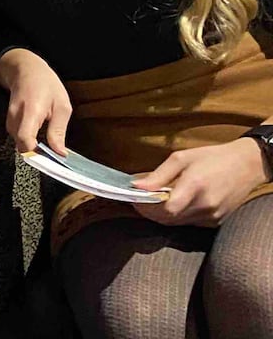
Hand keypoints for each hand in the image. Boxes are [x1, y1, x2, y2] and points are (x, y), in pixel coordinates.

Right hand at [0, 48, 71, 154]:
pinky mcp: (8, 118)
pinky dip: (27, 138)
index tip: (50, 159)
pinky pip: (16, 135)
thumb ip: (58, 131)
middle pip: (20, 144)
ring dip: (31, 145)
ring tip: (46, 143)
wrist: (26, 68)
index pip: (25, 139)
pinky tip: (37, 135)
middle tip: (52, 154)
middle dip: (36, 152)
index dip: (35, 154)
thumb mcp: (61, 106)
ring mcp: (9, 116)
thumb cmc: (46, 84)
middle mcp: (16, 115)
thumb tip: (60, 153)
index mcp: (31, 111)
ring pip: (17, 141)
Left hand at [131, 139, 269, 226]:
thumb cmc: (212, 158)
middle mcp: (205, 205)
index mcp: (195, 186)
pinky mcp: (217, 221)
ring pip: (179, 223)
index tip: (135, 200)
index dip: (147, 208)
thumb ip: (159, 174)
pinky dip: (178, 216)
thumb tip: (138, 186)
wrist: (246, 165)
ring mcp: (213, 216)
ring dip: (163, 215)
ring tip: (153, 201)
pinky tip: (174, 204)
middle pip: (170, 219)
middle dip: (151, 212)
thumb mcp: (182, 158)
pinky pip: (190, 223)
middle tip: (140, 201)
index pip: (166, 209)